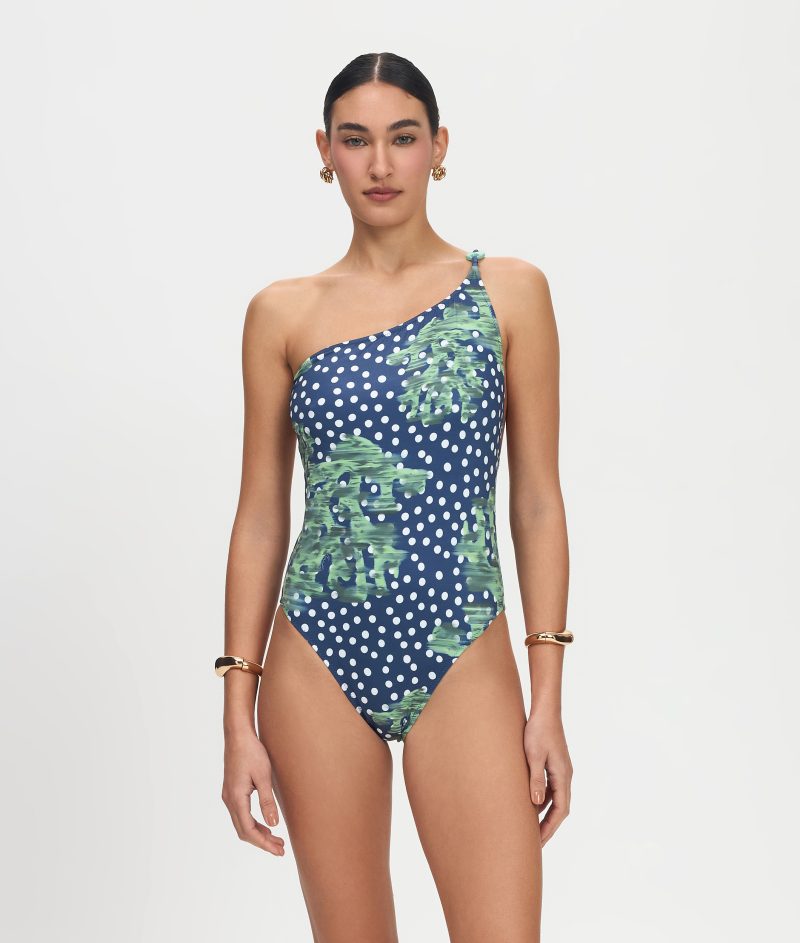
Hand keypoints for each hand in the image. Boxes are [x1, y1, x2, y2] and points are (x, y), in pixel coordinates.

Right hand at [221, 729, 285, 855]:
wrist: (238, 735)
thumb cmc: (252, 752)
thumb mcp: (263, 776)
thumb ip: (267, 802)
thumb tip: (274, 825)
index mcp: (236, 798)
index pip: (248, 830)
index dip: (264, 843)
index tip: (278, 850)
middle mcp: (229, 800)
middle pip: (243, 830)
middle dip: (262, 842)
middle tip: (280, 848)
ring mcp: (229, 796)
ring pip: (241, 823)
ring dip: (258, 833)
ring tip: (276, 839)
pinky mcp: (232, 791)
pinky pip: (241, 814)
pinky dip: (253, 823)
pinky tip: (266, 824)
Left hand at [523, 711, 572, 846]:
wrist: (545, 711)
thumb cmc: (538, 731)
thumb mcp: (533, 755)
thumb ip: (536, 778)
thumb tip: (537, 803)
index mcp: (563, 775)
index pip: (560, 810)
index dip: (550, 827)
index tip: (539, 843)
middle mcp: (565, 775)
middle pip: (560, 808)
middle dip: (549, 826)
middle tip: (535, 843)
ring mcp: (561, 770)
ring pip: (556, 799)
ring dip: (545, 814)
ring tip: (531, 828)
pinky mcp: (555, 765)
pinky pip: (551, 789)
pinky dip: (543, 800)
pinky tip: (530, 804)